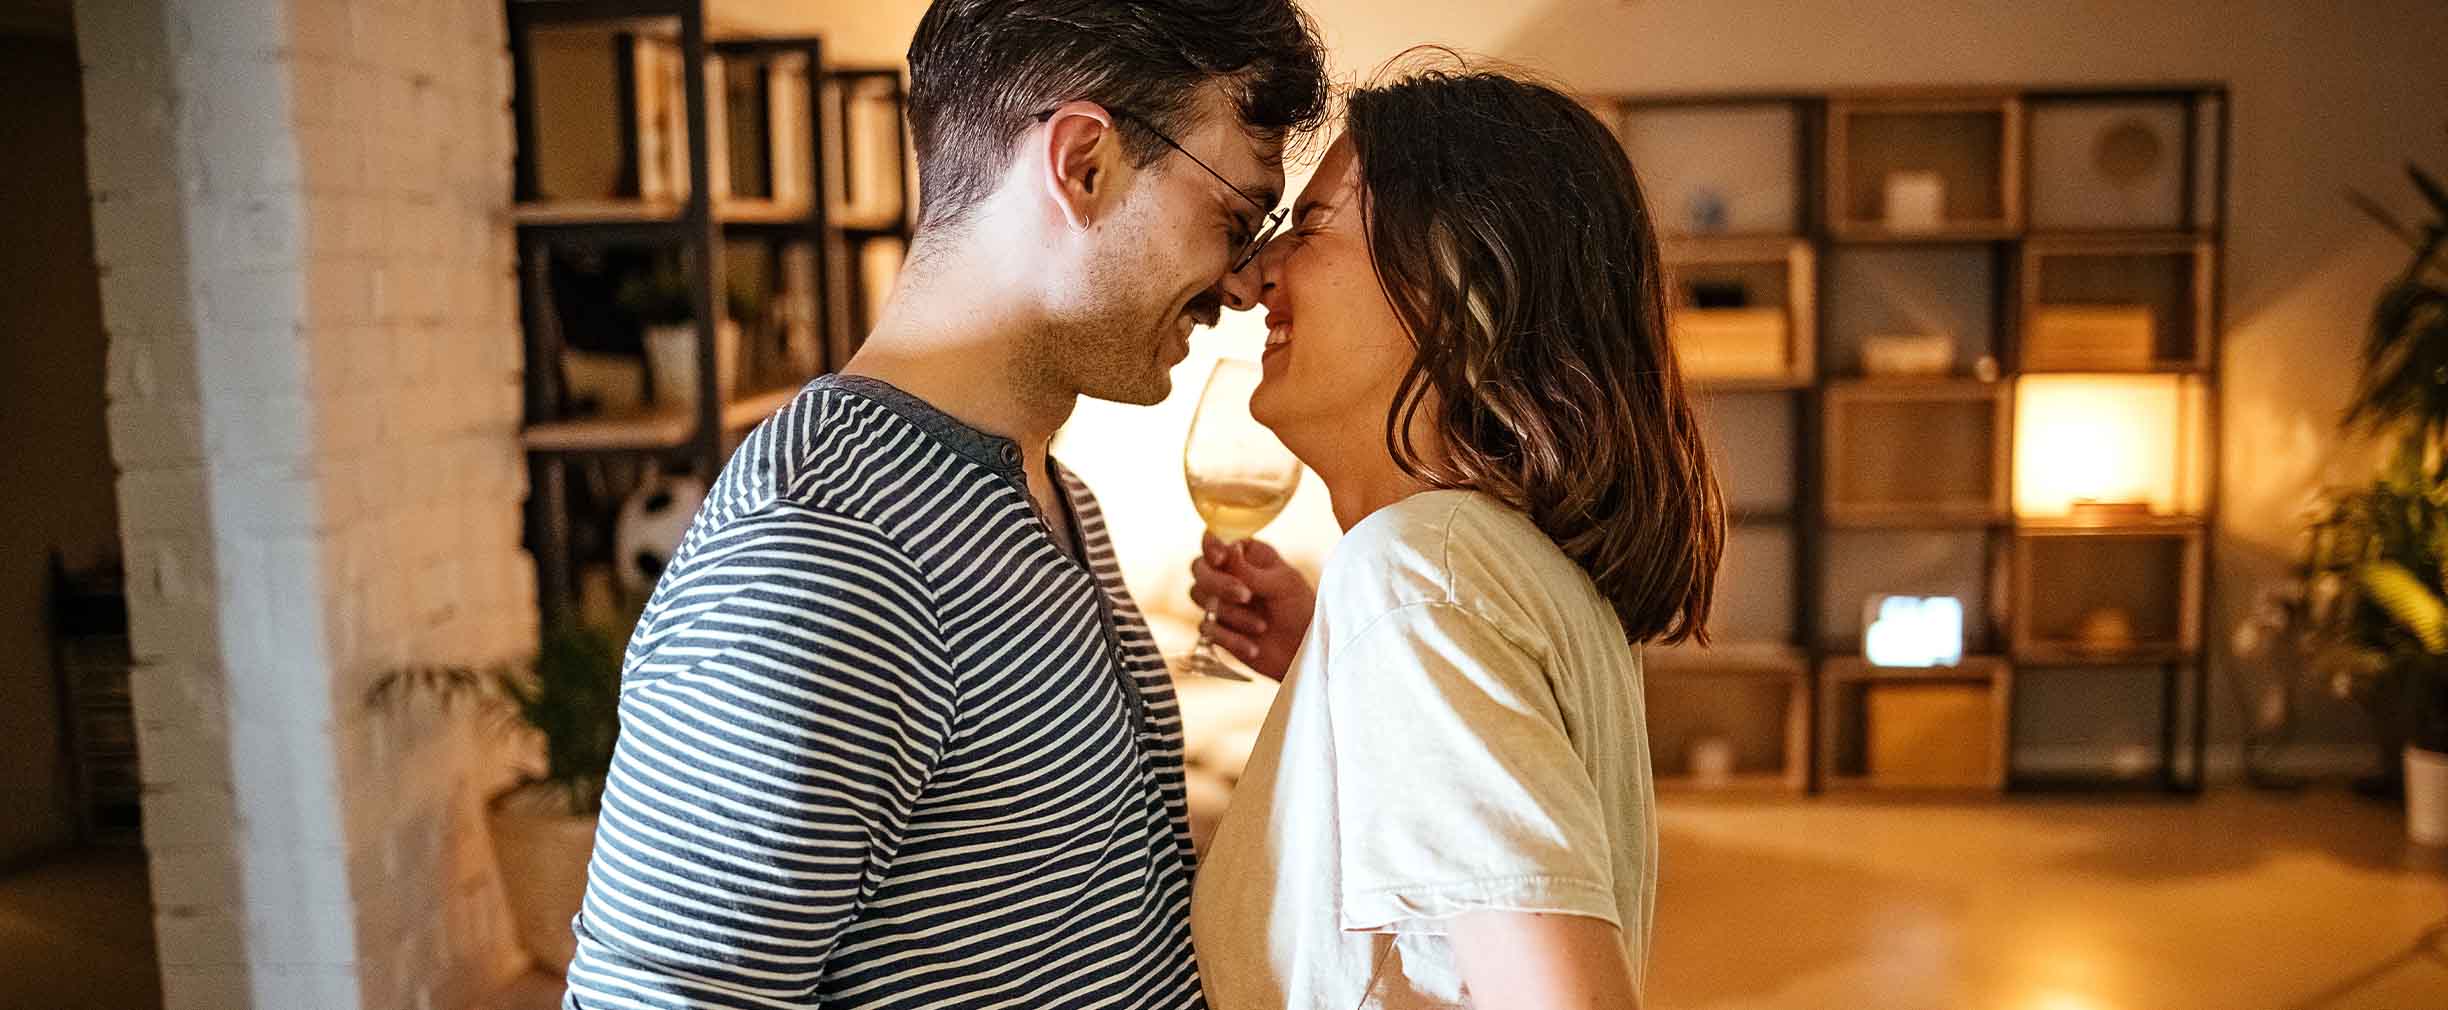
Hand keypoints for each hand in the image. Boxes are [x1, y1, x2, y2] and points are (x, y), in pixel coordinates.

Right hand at [1188, 533, 1314, 680]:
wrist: (1302, 650)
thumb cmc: (1299, 609)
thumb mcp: (1282, 584)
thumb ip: (1251, 571)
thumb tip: (1228, 550)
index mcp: (1246, 554)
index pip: (1216, 542)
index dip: (1211, 547)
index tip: (1221, 559)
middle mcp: (1228, 573)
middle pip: (1200, 568)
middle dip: (1220, 584)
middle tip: (1246, 596)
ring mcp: (1219, 600)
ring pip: (1200, 597)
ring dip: (1231, 614)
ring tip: (1262, 626)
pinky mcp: (1216, 628)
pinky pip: (1206, 628)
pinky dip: (1231, 639)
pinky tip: (1253, 648)